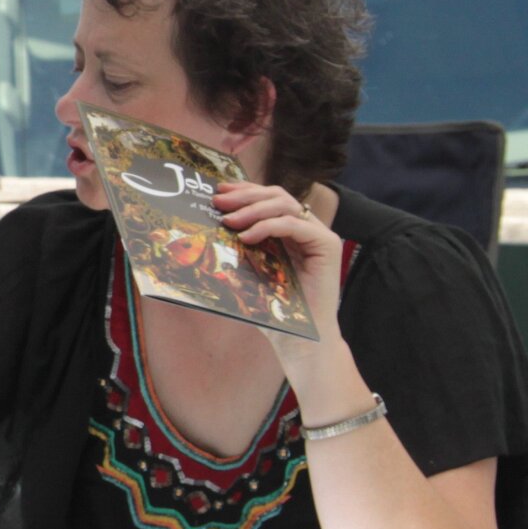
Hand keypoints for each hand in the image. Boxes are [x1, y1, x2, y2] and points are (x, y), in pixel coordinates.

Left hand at [217, 182, 346, 358]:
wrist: (298, 338)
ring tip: (228, 221)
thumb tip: (200, 228)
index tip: (218, 191)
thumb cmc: (271, 308)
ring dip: (252, 209)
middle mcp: (308, 228)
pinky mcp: (327, 246)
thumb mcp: (246, 269)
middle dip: (244, 196)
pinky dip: (267, 226)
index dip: (244, 190)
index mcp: (290, 230)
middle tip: (218, 202)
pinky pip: (294, 225)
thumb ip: (235, 245)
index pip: (269, 198)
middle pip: (277, 195)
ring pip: (285, 205)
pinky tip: (246, 237)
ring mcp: (319, 235)